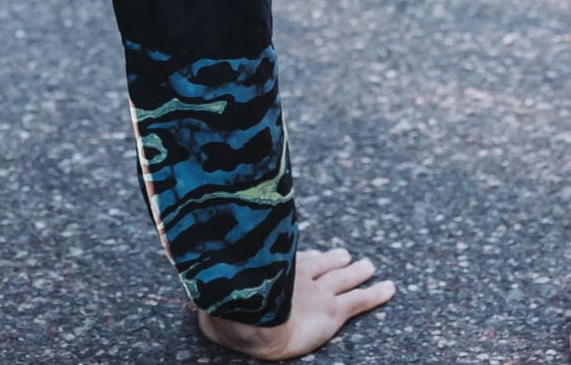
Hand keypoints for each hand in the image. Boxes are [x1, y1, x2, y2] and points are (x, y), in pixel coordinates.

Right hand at [197, 248, 395, 359]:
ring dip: (358, 271)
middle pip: (324, 263)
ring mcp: (319, 292)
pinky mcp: (333, 312)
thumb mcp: (217, 285)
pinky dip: (377, 293)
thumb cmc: (228, 304)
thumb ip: (208, 272)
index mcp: (275, 266)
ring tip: (367, 265)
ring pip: (345, 278)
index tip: (310, 247)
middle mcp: (300, 274)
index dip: (305, 253)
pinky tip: (389, 289)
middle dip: (336, 259)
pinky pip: (361, 300)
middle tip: (346, 255)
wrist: (248, 323)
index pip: (294, 255)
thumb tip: (181, 257)